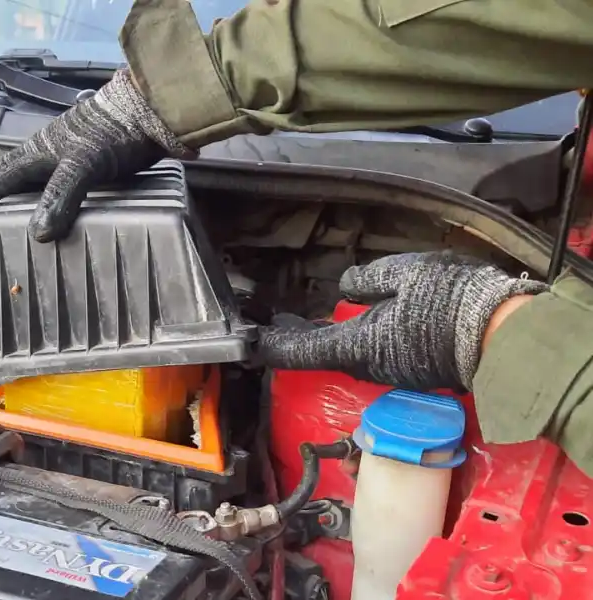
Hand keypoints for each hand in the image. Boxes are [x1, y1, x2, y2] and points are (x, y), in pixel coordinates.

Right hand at [0, 70, 191, 241]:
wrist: (151, 111)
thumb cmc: (114, 131)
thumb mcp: (83, 162)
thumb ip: (61, 196)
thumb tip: (38, 235)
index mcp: (33, 155)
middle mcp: (44, 160)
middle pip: (7, 189)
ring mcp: (66, 165)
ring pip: (33, 194)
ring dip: (22, 217)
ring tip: (17, 244)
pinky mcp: (89, 172)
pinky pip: (59, 198)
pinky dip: (52, 216)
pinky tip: (60, 231)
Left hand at [258, 252, 547, 390]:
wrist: (500, 334)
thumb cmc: (451, 302)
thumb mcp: (402, 274)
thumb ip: (365, 281)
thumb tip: (345, 288)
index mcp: (357, 345)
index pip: (300, 352)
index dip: (270, 346)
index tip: (248, 342)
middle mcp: (367, 365)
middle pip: (318, 353)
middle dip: (292, 338)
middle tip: (272, 322)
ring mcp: (389, 369)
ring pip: (343, 353)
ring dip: (318, 338)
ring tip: (298, 319)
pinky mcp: (407, 366)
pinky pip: (367, 352)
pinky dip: (345, 338)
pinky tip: (343, 322)